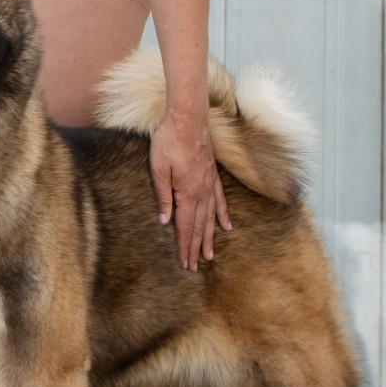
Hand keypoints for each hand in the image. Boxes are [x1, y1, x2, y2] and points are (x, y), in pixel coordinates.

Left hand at [149, 110, 232, 270]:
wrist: (187, 119)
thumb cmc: (168, 142)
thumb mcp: (158, 169)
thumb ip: (162, 196)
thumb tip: (164, 221)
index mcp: (187, 193)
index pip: (185, 226)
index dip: (184, 246)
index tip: (185, 264)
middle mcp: (201, 192)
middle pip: (199, 226)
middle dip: (196, 248)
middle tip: (195, 267)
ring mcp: (209, 184)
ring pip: (211, 217)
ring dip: (210, 237)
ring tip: (210, 255)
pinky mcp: (212, 175)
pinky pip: (219, 200)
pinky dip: (223, 215)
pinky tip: (227, 226)